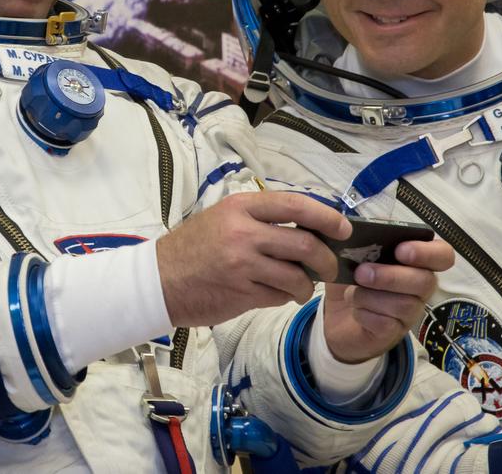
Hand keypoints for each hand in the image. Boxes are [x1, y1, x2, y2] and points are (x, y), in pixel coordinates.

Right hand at [156, 192, 351, 326]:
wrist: (158, 281)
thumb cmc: (194, 247)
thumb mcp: (224, 219)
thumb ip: (261, 219)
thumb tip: (308, 227)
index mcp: (241, 207)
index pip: (296, 205)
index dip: (327, 216)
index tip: (343, 228)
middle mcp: (243, 232)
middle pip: (304, 243)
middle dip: (326, 259)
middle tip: (330, 267)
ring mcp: (242, 264)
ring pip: (296, 275)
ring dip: (308, 285)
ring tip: (302, 287)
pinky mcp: (241, 292)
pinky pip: (279, 295)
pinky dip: (286, 297)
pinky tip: (279, 294)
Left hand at [322, 236, 453, 363]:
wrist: (336, 314)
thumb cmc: (354, 277)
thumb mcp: (356, 252)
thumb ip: (368, 237)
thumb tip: (372, 225)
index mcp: (416, 261)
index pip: (443, 255)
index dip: (428, 253)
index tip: (401, 250)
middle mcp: (420, 287)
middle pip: (426, 282)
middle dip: (392, 276)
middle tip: (361, 272)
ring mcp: (409, 313)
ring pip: (404, 304)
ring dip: (372, 296)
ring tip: (351, 292)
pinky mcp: (393, 333)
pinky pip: (386, 324)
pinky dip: (365, 313)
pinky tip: (355, 309)